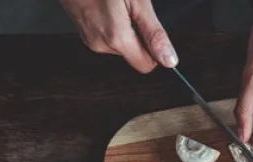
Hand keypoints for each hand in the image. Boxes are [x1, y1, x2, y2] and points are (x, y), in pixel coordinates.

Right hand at [59, 0, 177, 72]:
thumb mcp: (137, 1)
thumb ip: (154, 33)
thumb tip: (169, 60)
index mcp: (116, 38)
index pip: (146, 65)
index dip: (155, 50)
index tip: (152, 31)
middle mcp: (100, 44)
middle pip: (133, 54)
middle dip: (138, 36)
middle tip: (131, 10)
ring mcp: (90, 38)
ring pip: (120, 45)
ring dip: (124, 28)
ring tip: (117, 5)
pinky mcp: (83, 32)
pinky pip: (106, 36)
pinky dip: (112, 24)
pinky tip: (107, 6)